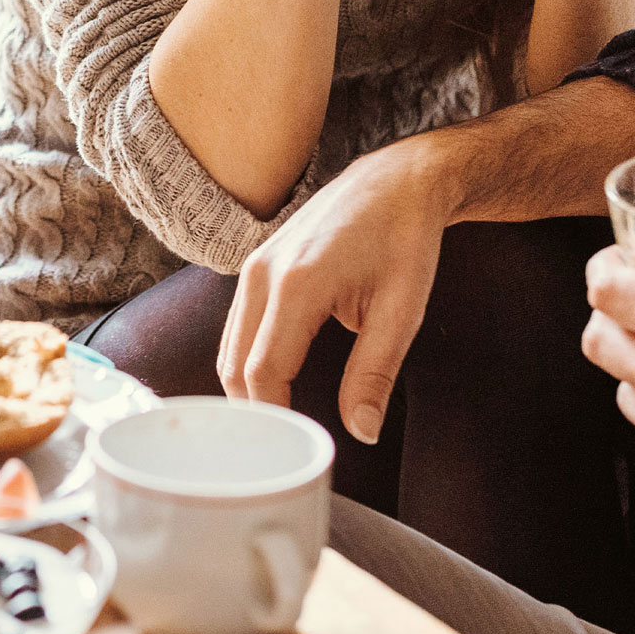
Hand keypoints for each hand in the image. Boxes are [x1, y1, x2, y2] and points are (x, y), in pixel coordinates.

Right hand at [219, 137, 452, 443]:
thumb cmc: (405, 238)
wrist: (397, 180)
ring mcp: (254, 265)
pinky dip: (247, 363)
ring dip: (248, 390)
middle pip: (235, 368)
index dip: (274, 420)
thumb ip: (375, 373)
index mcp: (298, 284)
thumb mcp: (402, 309)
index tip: (294, 453)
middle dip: (255, 414)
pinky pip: (237, 328)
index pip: (264, 374)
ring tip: (280, 430)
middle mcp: (263, 273)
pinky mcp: (256, 265)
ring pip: (229, 350)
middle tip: (283, 453)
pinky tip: (274, 389)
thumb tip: (362, 433)